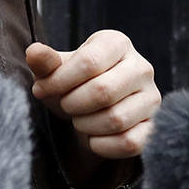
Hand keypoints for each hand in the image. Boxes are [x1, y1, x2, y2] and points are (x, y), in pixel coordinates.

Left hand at [26, 31, 159, 161]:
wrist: (91, 109)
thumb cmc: (72, 83)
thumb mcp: (55, 69)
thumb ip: (44, 61)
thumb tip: (34, 52)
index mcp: (116, 43)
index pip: (89, 62)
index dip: (59, 80)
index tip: (41, 89)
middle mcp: (141, 67)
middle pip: (103, 91)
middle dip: (73, 104)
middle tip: (64, 105)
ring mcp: (152, 98)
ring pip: (116, 119)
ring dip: (86, 125)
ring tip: (78, 119)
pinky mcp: (154, 126)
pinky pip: (129, 143)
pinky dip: (102, 145)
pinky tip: (92, 138)